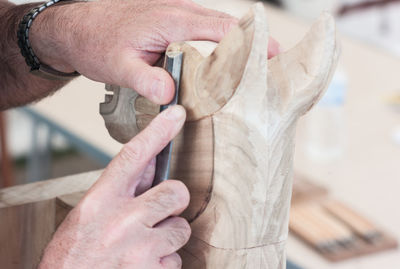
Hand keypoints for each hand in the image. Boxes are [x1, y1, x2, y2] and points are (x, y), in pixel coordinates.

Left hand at [30, 0, 280, 103]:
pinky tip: (223, 65)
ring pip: (216, 28)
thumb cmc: (96, 40)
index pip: (220, 28)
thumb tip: (170, 95)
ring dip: (236, 45)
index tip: (273, 54)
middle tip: (273, 65)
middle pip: (226, 25)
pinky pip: (203, 32)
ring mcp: (176, 17)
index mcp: (172, 20)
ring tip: (254, 69)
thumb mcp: (117, 65)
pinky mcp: (172, 25)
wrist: (78, 27)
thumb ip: (144, 79)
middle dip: (251, 43)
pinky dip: (219, 45)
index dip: (248, 42)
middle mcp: (179, 13)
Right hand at [39, 106, 189, 268]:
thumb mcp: (89, 214)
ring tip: (143, 246)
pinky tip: (144, 265)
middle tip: (158, 213)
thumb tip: (149, 163)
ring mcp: (140, 247)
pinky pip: (177, 259)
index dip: (157, 132)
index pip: (134, 156)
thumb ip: (120, 189)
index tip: (176, 114)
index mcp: (101, 201)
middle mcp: (122, 221)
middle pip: (175, 191)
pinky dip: (165, 263)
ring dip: (169, 238)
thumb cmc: (74, 254)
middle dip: (173, 202)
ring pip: (181, 228)